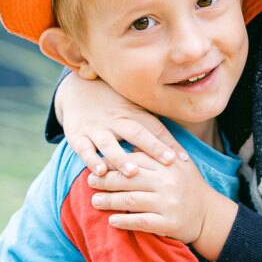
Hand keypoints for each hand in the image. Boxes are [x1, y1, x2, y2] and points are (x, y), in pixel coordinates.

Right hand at [56, 74, 187, 174]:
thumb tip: (182, 154)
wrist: (77, 88)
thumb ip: (154, 128)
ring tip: (133, 172)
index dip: (170, 143)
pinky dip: (91, 160)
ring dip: (121, 158)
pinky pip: (84, 149)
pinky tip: (99, 172)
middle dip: (153, 148)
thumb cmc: (114, 105)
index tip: (184, 159)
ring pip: (110, 144)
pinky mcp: (78, 135)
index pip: (155, 128)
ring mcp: (97, 128)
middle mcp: (117, 120)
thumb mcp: (134, 110)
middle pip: (137, 133)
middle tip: (168, 163)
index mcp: (133, 114)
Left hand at [88, 158, 223, 245]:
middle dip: (106, 180)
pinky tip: (112, 221)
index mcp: (168, 165)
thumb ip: (155, 154)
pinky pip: (141, 222)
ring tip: (95, 201)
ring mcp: (168, 203)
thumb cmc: (188, 187)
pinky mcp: (169, 223)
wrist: (210, 215)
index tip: (98, 165)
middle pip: (130, 179)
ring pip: (131, 200)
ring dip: (110, 201)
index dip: (114, 162)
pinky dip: (125, 221)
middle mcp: (168, 182)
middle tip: (90, 182)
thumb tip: (127, 142)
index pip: (136, 160)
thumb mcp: (177, 165)